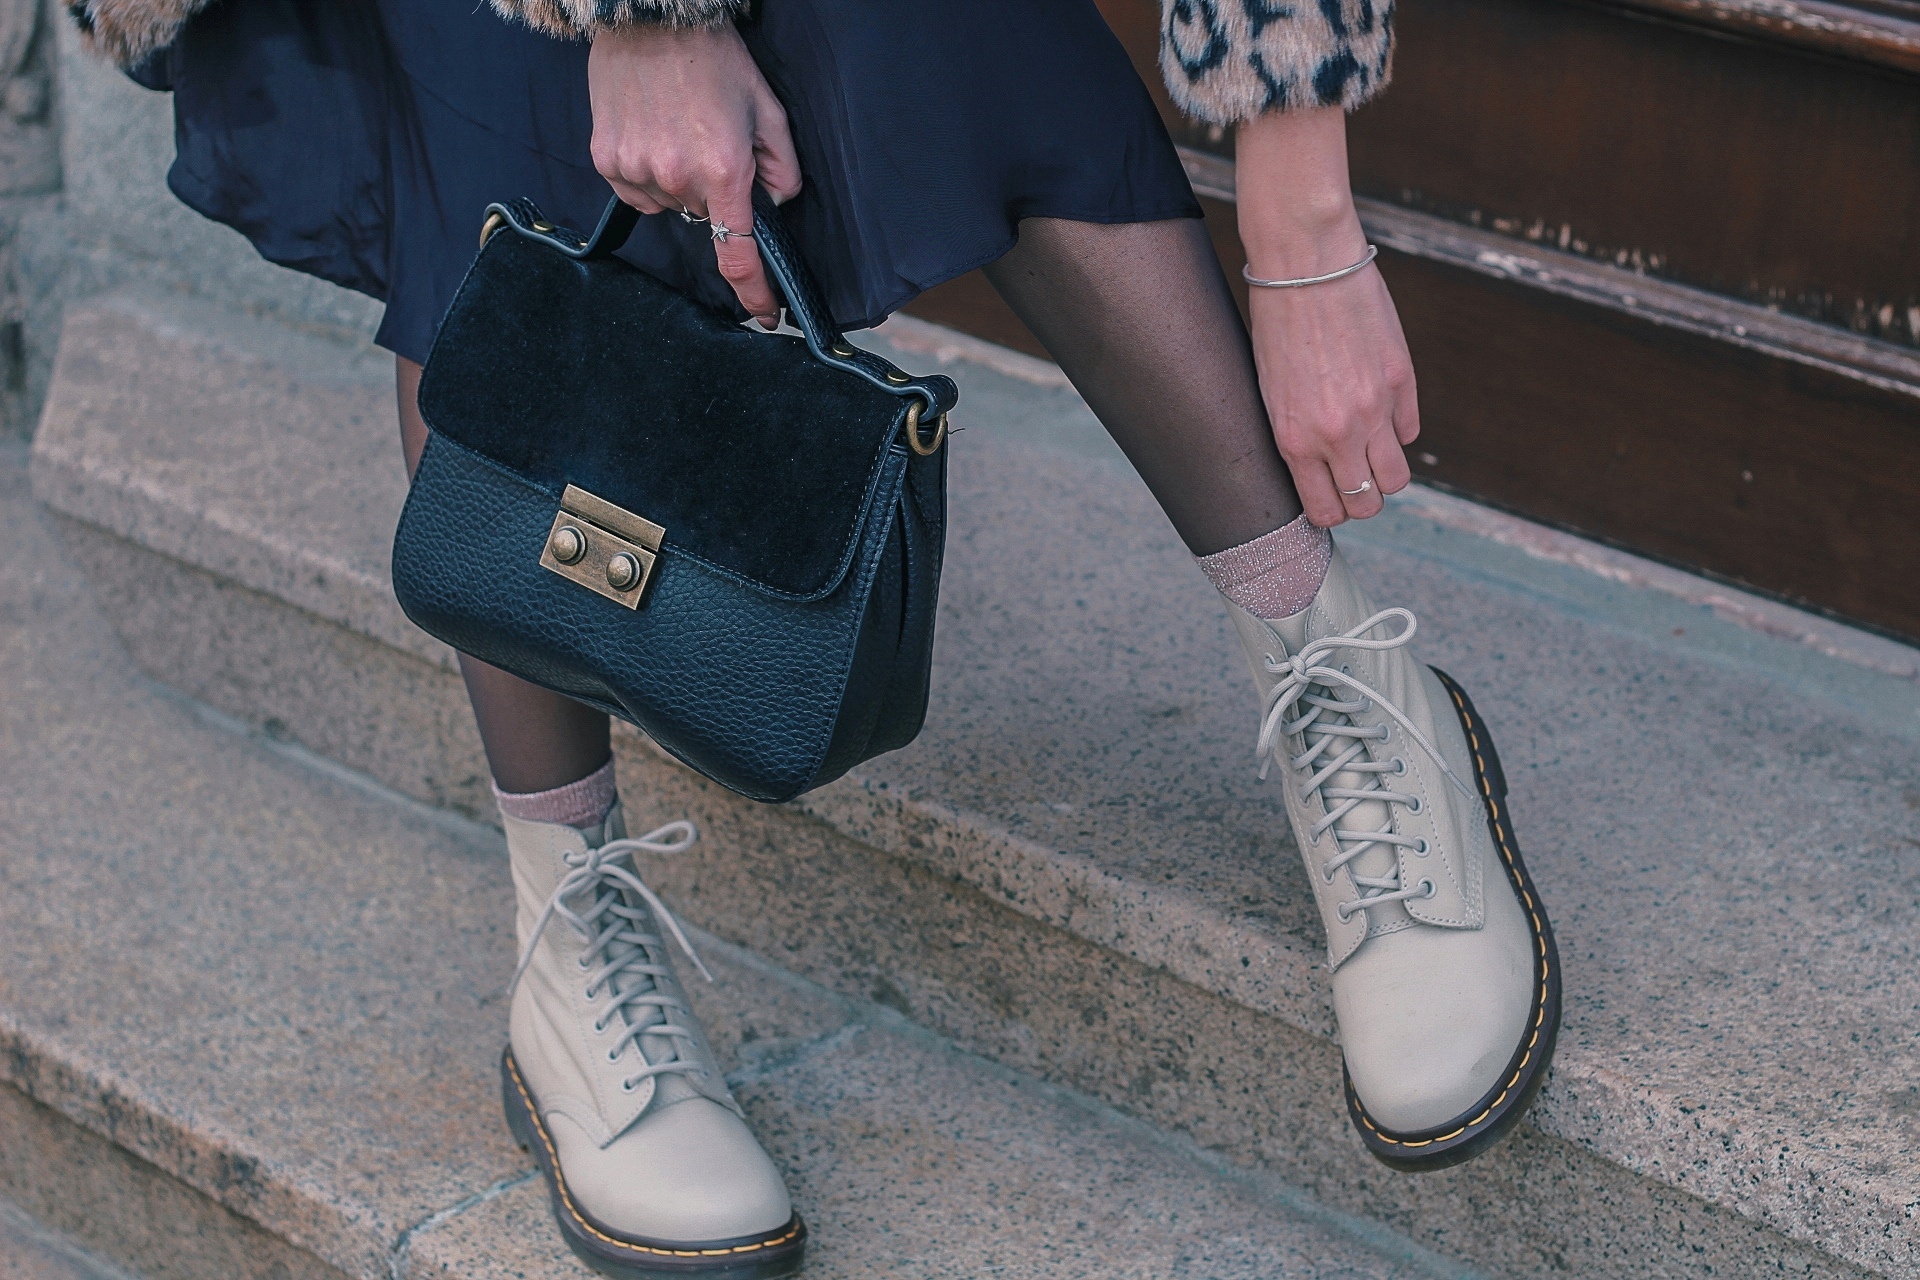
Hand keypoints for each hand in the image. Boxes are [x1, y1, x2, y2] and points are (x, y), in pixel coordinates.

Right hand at [588, 24, 802, 326]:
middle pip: (704, 219)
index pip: (737, 255)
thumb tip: (774, 205)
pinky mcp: (607, 160)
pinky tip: (653, 134)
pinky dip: (649, 175)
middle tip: (713, 144)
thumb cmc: (713, 59)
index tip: (764, 315)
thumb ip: (782, 168)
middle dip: (715, 195)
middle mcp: (677, 179)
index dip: (753, 293)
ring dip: (680, 183)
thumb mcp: (767, 110)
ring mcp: (636, 170)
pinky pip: (638, 192)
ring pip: (670, 205)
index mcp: (724, 171)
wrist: (651, 17)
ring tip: (678, 129)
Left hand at [1236, 108, 1418, 527]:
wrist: (1305, 263)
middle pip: (1367, 503)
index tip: (1327, 497)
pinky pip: (1410, 430)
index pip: (1326, 512)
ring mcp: (1375, 408)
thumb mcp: (1270, 391)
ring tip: (1368, 450)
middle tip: (1349, 476)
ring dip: (1384, 472)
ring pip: (1396, 478)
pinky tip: (1379, 408)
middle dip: (1359, 498)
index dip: (1330, 511)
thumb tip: (1321, 469)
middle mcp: (1338, 433)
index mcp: (1295, 440)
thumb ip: (1297, 436)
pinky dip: (1397, 429)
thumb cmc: (1275, 324)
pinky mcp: (1402, 378)